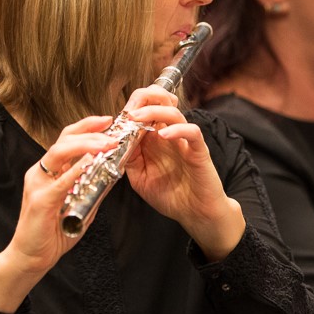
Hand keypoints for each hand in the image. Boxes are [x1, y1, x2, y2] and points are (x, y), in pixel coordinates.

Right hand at [0, 115, 116, 275]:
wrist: (31, 258)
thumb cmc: (53, 233)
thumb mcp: (80, 206)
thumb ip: (94, 188)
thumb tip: (115, 172)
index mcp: (49, 172)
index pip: (67, 140)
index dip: (87, 127)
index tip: (107, 121)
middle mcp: (41, 173)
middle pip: (64, 140)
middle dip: (89, 131)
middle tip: (112, 129)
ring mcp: (38, 185)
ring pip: (59, 153)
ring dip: (86, 146)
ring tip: (106, 143)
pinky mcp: (40, 200)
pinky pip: (59, 182)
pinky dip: (75, 170)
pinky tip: (91, 162)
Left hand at [122, 86, 242, 259]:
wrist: (196, 214)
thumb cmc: (171, 196)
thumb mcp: (140, 178)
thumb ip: (129, 159)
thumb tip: (114, 142)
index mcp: (154, 139)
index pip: (144, 110)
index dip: (130, 108)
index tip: (117, 117)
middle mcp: (169, 135)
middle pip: (160, 101)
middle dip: (143, 98)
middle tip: (128, 110)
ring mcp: (184, 141)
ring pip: (174, 112)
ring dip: (154, 110)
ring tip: (138, 118)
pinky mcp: (198, 151)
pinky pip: (192, 132)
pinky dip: (177, 129)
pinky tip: (163, 135)